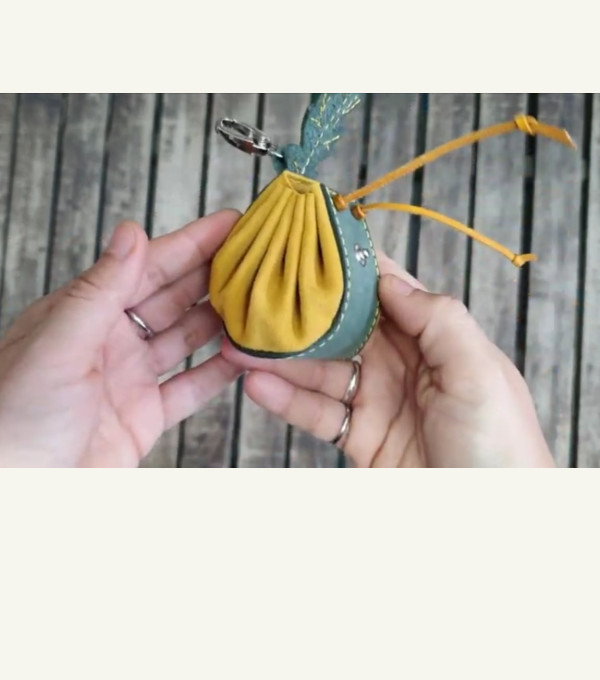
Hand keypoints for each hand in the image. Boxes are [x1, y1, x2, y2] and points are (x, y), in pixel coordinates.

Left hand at [0, 211, 241, 466]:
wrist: (15, 494)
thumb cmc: (13, 419)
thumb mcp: (56, 345)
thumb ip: (100, 289)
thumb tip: (131, 232)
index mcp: (85, 312)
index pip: (147, 266)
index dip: (192, 243)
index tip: (230, 223)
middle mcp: (110, 340)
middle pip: (174, 297)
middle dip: (216, 274)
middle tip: (258, 256)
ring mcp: (129, 377)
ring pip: (187, 338)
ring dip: (223, 320)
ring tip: (260, 302)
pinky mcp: (144, 416)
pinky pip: (191, 388)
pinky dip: (219, 372)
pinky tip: (244, 355)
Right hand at [222, 255, 553, 467]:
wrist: (493, 524)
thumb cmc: (501, 446)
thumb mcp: (479, 372)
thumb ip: (437, 319)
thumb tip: (387, 279)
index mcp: (435, 337)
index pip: (385, 289)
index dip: (347, 266)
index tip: (305, 244)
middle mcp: (403, 363)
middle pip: (341, 327)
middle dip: (299, 311)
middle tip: (255, 295)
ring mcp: (378, 401)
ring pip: (320, 369)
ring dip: (280, 357)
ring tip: (239, 342)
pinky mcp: (360, 439)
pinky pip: (316, 413)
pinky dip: (285, 400)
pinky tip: (257, 385)